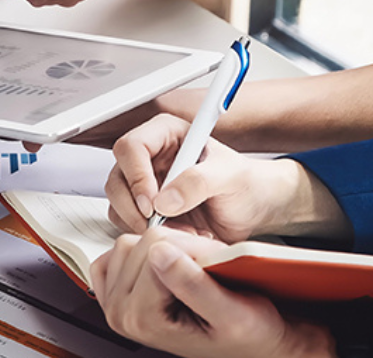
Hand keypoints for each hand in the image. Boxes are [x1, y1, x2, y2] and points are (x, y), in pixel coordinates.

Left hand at [90, 228, 335, 357]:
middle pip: (138, 245)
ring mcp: (114, 303)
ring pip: (127, 244)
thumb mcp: (232, 313)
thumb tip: (159, 252)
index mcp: (143, 319)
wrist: (248, 344)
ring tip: (189, 268)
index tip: (214, 263)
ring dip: (161, 247)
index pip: (155, 250)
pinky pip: (118, 254)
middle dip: (177, 246)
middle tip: (205, 267)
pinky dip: (141, 252)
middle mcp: (121, 313)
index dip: (192, 248)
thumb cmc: (246, 333)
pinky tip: (165, 266)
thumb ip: (194, 285)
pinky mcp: (115, 292)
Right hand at [104, 114, 301, 239]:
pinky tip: (178, 237)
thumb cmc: (247, 184)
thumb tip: (164, 200)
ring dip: (141, 224)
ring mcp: (145, 185)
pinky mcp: (145, 211)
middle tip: (157, 224)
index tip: (152, 202)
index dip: (136, 176)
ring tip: (179, 232)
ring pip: (117, 203)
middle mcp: (150, 158)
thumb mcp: (230, 176)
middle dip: (133, 206)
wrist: (256, 210)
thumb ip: (198, 182)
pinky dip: (147, 236)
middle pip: (117, 178)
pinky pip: (127, 224)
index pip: (131, 147)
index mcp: (166, 135)